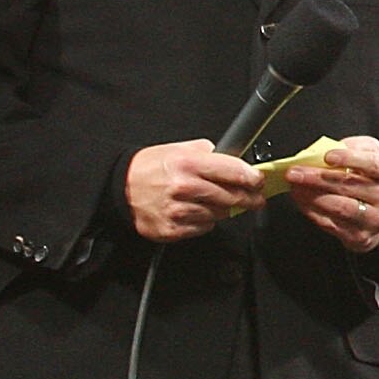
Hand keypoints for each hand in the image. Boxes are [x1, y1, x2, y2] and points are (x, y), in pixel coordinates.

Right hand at [125, 140, 264, 242]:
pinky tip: (196, 211)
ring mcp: (178, 211)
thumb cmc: (149, 167)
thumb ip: (209, 152)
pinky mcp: (173, 229)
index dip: (253, 178)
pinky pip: (204, 228)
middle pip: (232, 197)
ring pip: (220, 214)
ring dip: (223, 209)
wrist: (119, 187)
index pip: (234, 172)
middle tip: (255, 198)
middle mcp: (184, 187)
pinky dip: (205, 221)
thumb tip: (235, 160)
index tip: (259, 181)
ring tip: (214, 201)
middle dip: (249, 198)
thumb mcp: (179, 149)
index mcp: (188, 164)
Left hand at [287, 136, 378, 254]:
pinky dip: (311, 211)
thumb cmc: (372, 180)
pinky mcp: (361, 237)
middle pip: (350, 186)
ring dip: (312, 196)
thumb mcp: (371, 156)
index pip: (373, 164)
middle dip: (317, 178)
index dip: (350, 159)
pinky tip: (301, 200)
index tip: (326, 156)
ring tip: (294, 187)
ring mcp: (377, 220)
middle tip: (294, 172)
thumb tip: (324, 150)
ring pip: (340, 207)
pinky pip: (331, 223)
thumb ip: (354, 147)